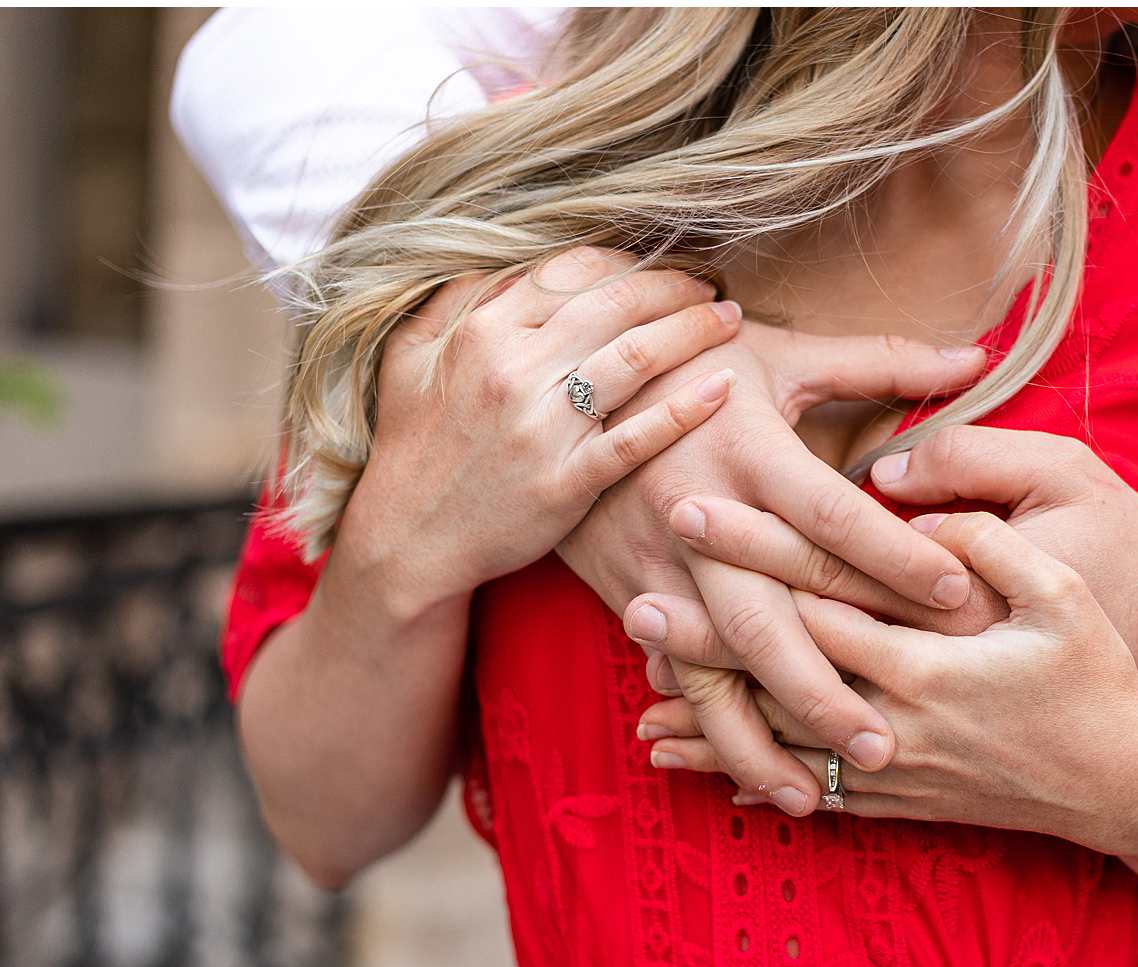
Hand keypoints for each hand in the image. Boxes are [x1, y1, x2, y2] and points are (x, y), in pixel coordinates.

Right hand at [338, 247, 740, 618]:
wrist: (409, 538)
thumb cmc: (412, 444)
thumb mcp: (408, 357)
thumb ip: (453, 300)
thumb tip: (502, 256)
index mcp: (481, 331)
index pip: (572, 270)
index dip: (627, 259)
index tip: (658, 261)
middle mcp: (514, 371)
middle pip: (617, 304)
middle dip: (674, 286)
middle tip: (709, 285)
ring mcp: (543, 428)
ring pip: (637, 358)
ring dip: (694, 331)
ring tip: (728, 320)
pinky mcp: (568, 482)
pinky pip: (638, 436)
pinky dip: (686, 408)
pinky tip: (724, 385)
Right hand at [553, 324, 989, 815]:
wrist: (559, 383)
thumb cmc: (693, 365)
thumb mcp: (781, 354)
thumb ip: (882, 361)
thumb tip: (976, 356)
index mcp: (748, 453)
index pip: (831, 516)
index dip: (895, 556)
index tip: (958, 595)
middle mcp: (701, 519)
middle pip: (764, 621)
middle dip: (822, 693)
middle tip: (883, 747)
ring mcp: (660, 566)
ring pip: (709, 669)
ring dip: (755, 739)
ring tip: (809, 797)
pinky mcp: (631, 593)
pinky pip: (673, 672)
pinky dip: (706, 725)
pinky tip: (744, 772)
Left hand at [637, 512, 1137, 849]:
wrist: (1122, 786)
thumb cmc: (1097, 681)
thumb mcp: (1065, 593)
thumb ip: (992, 545)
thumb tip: (924, 513)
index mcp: (924, 661)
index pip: (818, 598)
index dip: (752, 551)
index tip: (696, 510)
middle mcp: (891, 720)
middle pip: (778, 670)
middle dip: (705, 638)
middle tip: (632, 603)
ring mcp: (890, 770)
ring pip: (779, 744)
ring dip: (711, 725)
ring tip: (642, 706)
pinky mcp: (899, 803)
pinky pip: (812, 794)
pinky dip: (756, 782)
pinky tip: (709, 775)